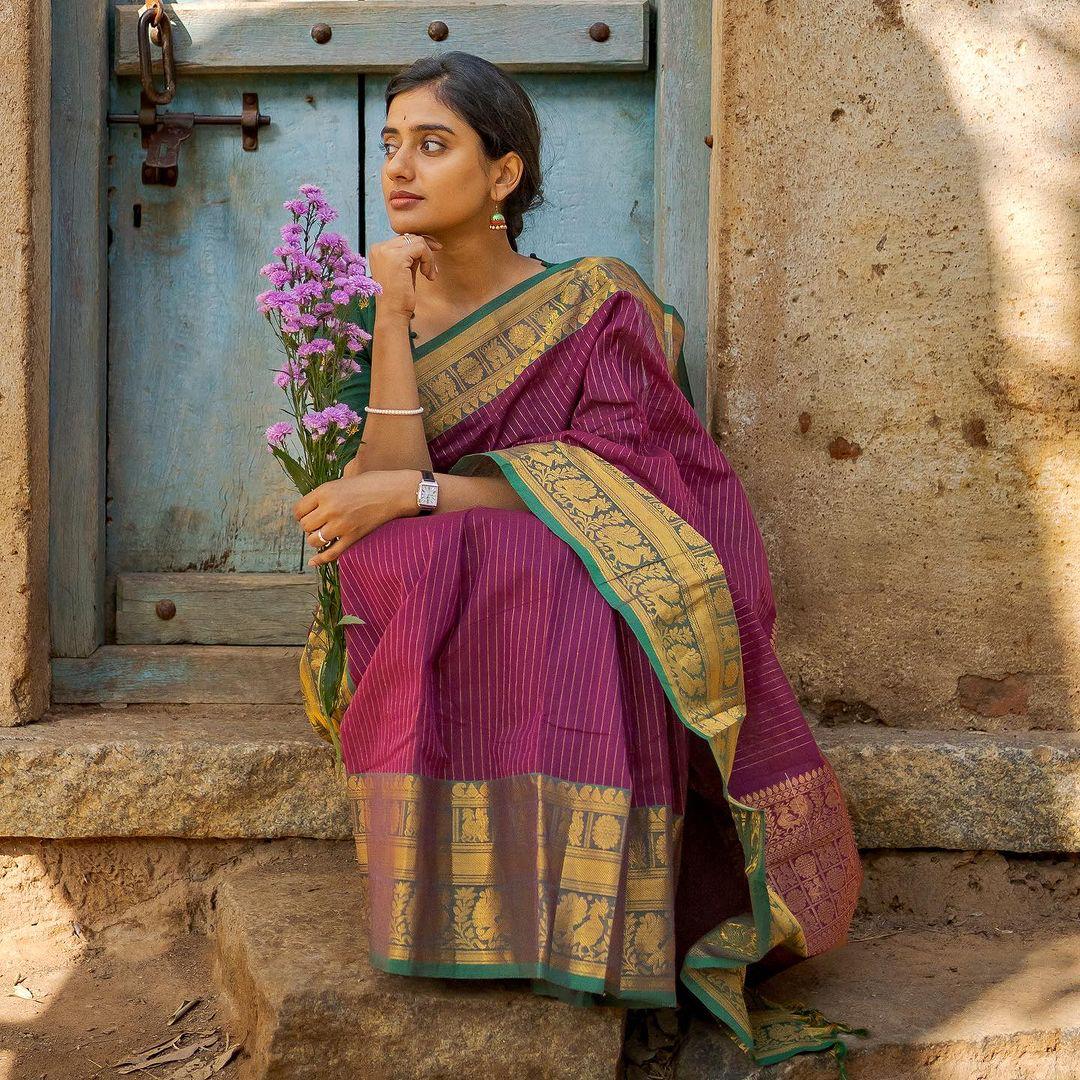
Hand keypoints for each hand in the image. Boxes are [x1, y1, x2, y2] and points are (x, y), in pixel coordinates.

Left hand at [293, 470, 413, 566]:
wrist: (396, 492)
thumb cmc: (373, 482)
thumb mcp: (344, 480)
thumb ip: (327, 494)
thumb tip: (313, 507)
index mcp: (325, 491)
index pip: (298, 509)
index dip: (301, 513)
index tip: (308, 514)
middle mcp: (330, 508)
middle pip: (305, 526)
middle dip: (309, 526)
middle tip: (318, 523)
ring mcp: (341, 525)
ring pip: (315, 541)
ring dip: (317, 539)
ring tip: (324, 534)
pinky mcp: (353, 537)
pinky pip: (331, 553)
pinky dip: (320, 559)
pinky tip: (313, 562)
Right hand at [366, 233, 442, 320]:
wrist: (392, 313)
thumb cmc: (399, 296)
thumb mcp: (404, 270)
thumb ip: (410, 256)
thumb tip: (425, 242)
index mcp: (378, 250)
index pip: (403, 239)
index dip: (420, 247)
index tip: (430, 260)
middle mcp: (379, 248)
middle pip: (411, 237)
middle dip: (427, 251)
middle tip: (433, 269)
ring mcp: (386, 251)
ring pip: (418, 241)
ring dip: (429, 257)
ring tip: (430, 275)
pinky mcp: (397, 257)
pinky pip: (421, 248)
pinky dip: (428, 260)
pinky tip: (428, 275)